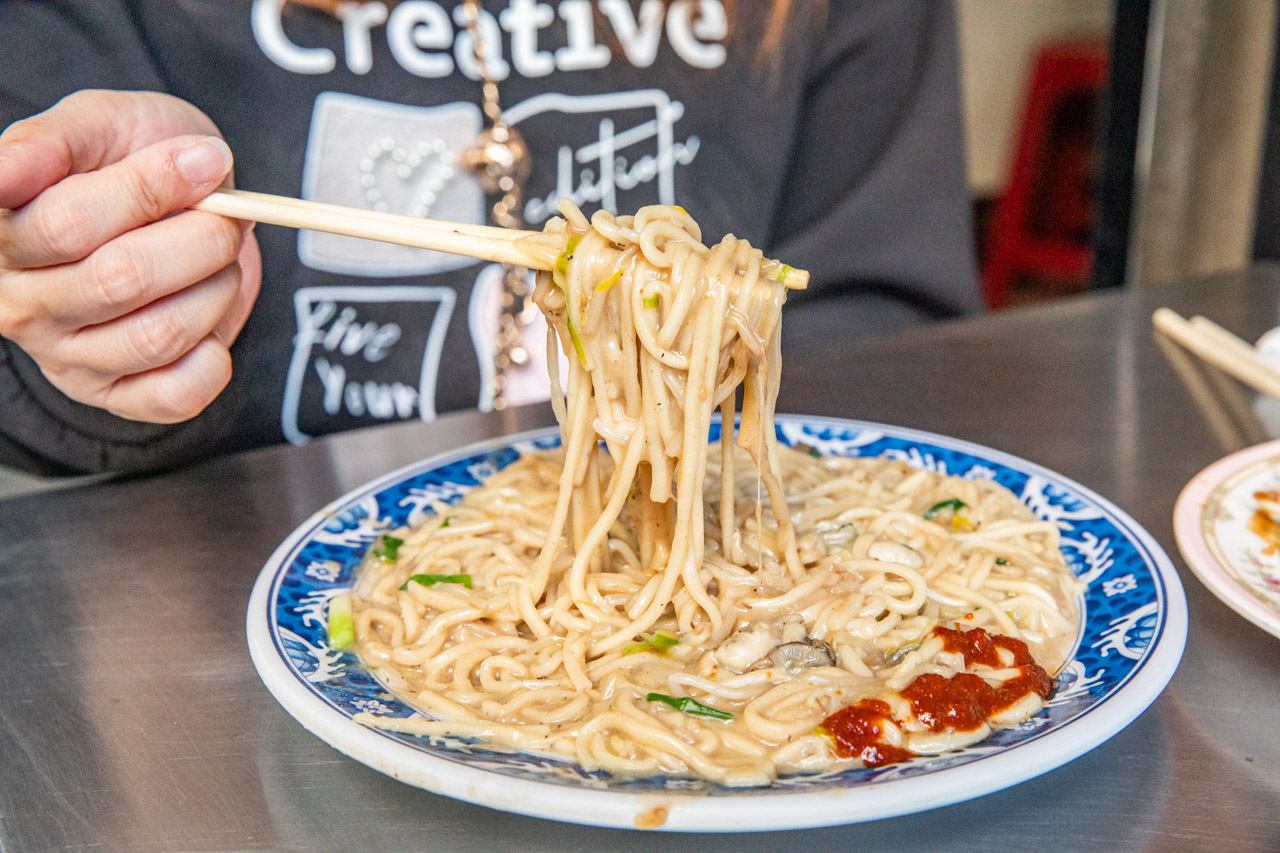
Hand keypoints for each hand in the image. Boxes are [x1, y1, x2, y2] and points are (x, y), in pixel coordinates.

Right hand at [0, 89, 261, 422]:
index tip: (203, 161)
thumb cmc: (128, 161)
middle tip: (227, 211)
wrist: (180, 203)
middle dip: (202, 236)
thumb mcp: (97, 125)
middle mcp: (22, 303)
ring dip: (217, 287)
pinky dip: (214, 358)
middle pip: (122, 280)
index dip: (152, 188)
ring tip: (219, 259)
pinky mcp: (119, 396)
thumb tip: (8, 169)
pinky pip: (177, 394)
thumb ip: (55, 140)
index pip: (69, 224)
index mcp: (4, 232)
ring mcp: (69, 358)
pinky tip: (211, 320)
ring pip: (160, 334)